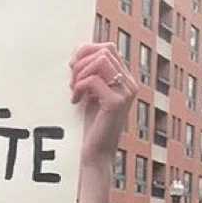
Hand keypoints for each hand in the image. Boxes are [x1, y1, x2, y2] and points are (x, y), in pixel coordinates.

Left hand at [70, 43, 136, 171]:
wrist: (95, 155)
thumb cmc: (90, 127)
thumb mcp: (90, 95)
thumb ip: (90, 75)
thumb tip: (79, 52)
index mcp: (124, 80)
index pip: (108, 48)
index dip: (86, 51)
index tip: (72, 69)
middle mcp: (129, 83)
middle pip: (105, 50)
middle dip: (81, 62)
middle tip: (71, 83)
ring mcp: (125, 92)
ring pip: (100, 61)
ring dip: (80, 74)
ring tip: (74, 91)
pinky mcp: (116, 103)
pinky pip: (93, 80)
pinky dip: (79, 87)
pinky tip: (75, 101)